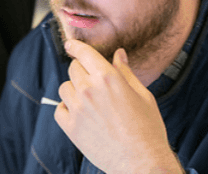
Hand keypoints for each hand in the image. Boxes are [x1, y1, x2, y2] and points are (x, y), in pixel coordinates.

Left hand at [54, 40, 183, 173]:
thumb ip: (125, 72)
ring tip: (88, 101)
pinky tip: (80, 115)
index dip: (75, 46)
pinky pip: (59, 109)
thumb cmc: (148, 130)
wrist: (143, 164)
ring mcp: (78, 108)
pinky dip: (66, 109)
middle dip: (81, 71)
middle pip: (73, 68)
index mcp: (107, 77)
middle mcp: (89, 89)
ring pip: (64, 87)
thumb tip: (118, 54)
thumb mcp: (142, 95)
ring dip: (73, 90)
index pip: (84, 53)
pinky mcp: (71, 127)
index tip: (70, 45)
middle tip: (92, 82)